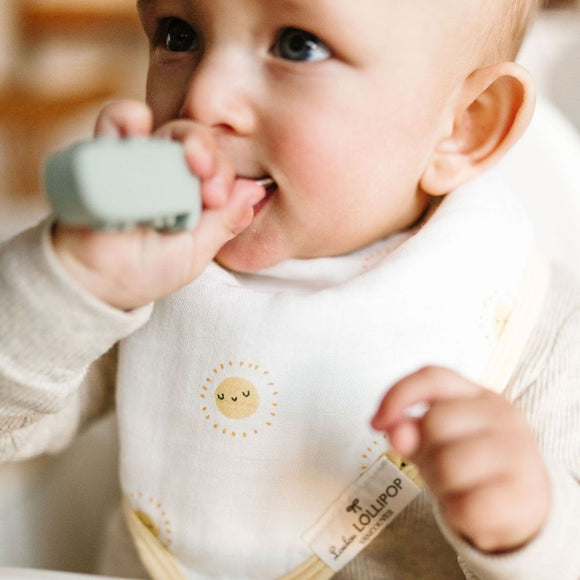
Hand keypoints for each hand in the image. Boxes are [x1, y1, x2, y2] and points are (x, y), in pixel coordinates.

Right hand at [52, 100, 264, 309]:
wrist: (97, 280)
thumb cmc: (149, 269)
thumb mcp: (196, 251)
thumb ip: (223, 222)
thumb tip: (254, 191)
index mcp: (196, 193)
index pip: (220, 168)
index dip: (224, 174)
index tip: (218, 197)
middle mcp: (172, 173)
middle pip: (199, 144)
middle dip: (209, 154)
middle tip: (206, 179)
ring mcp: (141, 161)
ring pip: (168, 131)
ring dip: (182, 138)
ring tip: (186, 158)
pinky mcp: (106, 153)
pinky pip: (117, 124)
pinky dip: (126, 118)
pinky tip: (138, 127)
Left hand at [371, 366, 549, 552]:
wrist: (524, 507)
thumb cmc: (471, 465)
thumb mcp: (436, 440)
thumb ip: (409, 428)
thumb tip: (392, 428)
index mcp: (478, 395)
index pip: (433, 377)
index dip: (398, 394)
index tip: (376, 422)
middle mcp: (503, 415)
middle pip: (434, 422)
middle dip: (423, 452)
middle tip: (437, 468)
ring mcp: (519, 452)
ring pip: (448, 465)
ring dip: (439, 485)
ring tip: (455, 488)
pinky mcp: (525, 494)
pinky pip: (468, 505)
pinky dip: (457, 512)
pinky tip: (469, 508)